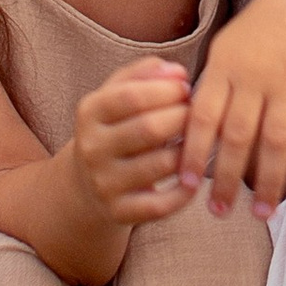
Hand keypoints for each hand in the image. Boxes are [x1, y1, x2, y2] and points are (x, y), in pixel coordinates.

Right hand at [72, 58, 192, 223]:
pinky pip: (162, 205)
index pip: (131, 96)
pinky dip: (186, 191)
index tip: (187, 88)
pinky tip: (195, 177)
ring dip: (189, 151)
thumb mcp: (119, 92)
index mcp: (89, 112)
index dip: (166, 90)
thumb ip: (146, 73)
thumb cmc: (116, 126)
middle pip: (149, 128)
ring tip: (198, 141)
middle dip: (182, 117)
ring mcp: (104, 183)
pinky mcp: (119, 213)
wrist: (87, 184)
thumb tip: (178, 72)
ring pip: (161, 165)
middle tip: (198, 114)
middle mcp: (91, 149)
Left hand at [178, 0, 285, 215]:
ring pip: (276, 138)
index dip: (193, 153)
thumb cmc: (257, 36)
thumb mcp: (225, 52)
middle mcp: (253, 75)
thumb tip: (183, 137)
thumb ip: (209, 92)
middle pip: (237, 136)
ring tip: (261, 213)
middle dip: (227, 179)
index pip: (202, 117)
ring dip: (269, 180)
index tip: (185, 186)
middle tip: (220, 213)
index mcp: (223, 68)